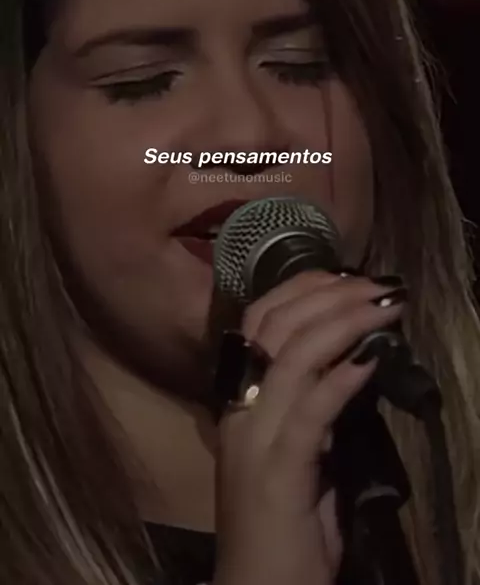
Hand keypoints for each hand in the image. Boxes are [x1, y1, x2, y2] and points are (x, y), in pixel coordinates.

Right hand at [213, 270, 404, 584]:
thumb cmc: (282, 527)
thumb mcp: (298, 455)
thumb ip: (314, 409)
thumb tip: (355, 363)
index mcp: (239, 402)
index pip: (256, 322)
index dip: (299, 289)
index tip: (344, 277)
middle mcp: (240, 410)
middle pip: (275, 326)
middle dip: (328, 294)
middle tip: (377, 286)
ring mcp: (255, 439)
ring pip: (292, 356)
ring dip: (343, 322)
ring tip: (384, 308)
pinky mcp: (279, 472)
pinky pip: (312, 410)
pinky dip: (343, 376)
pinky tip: (372, 358)